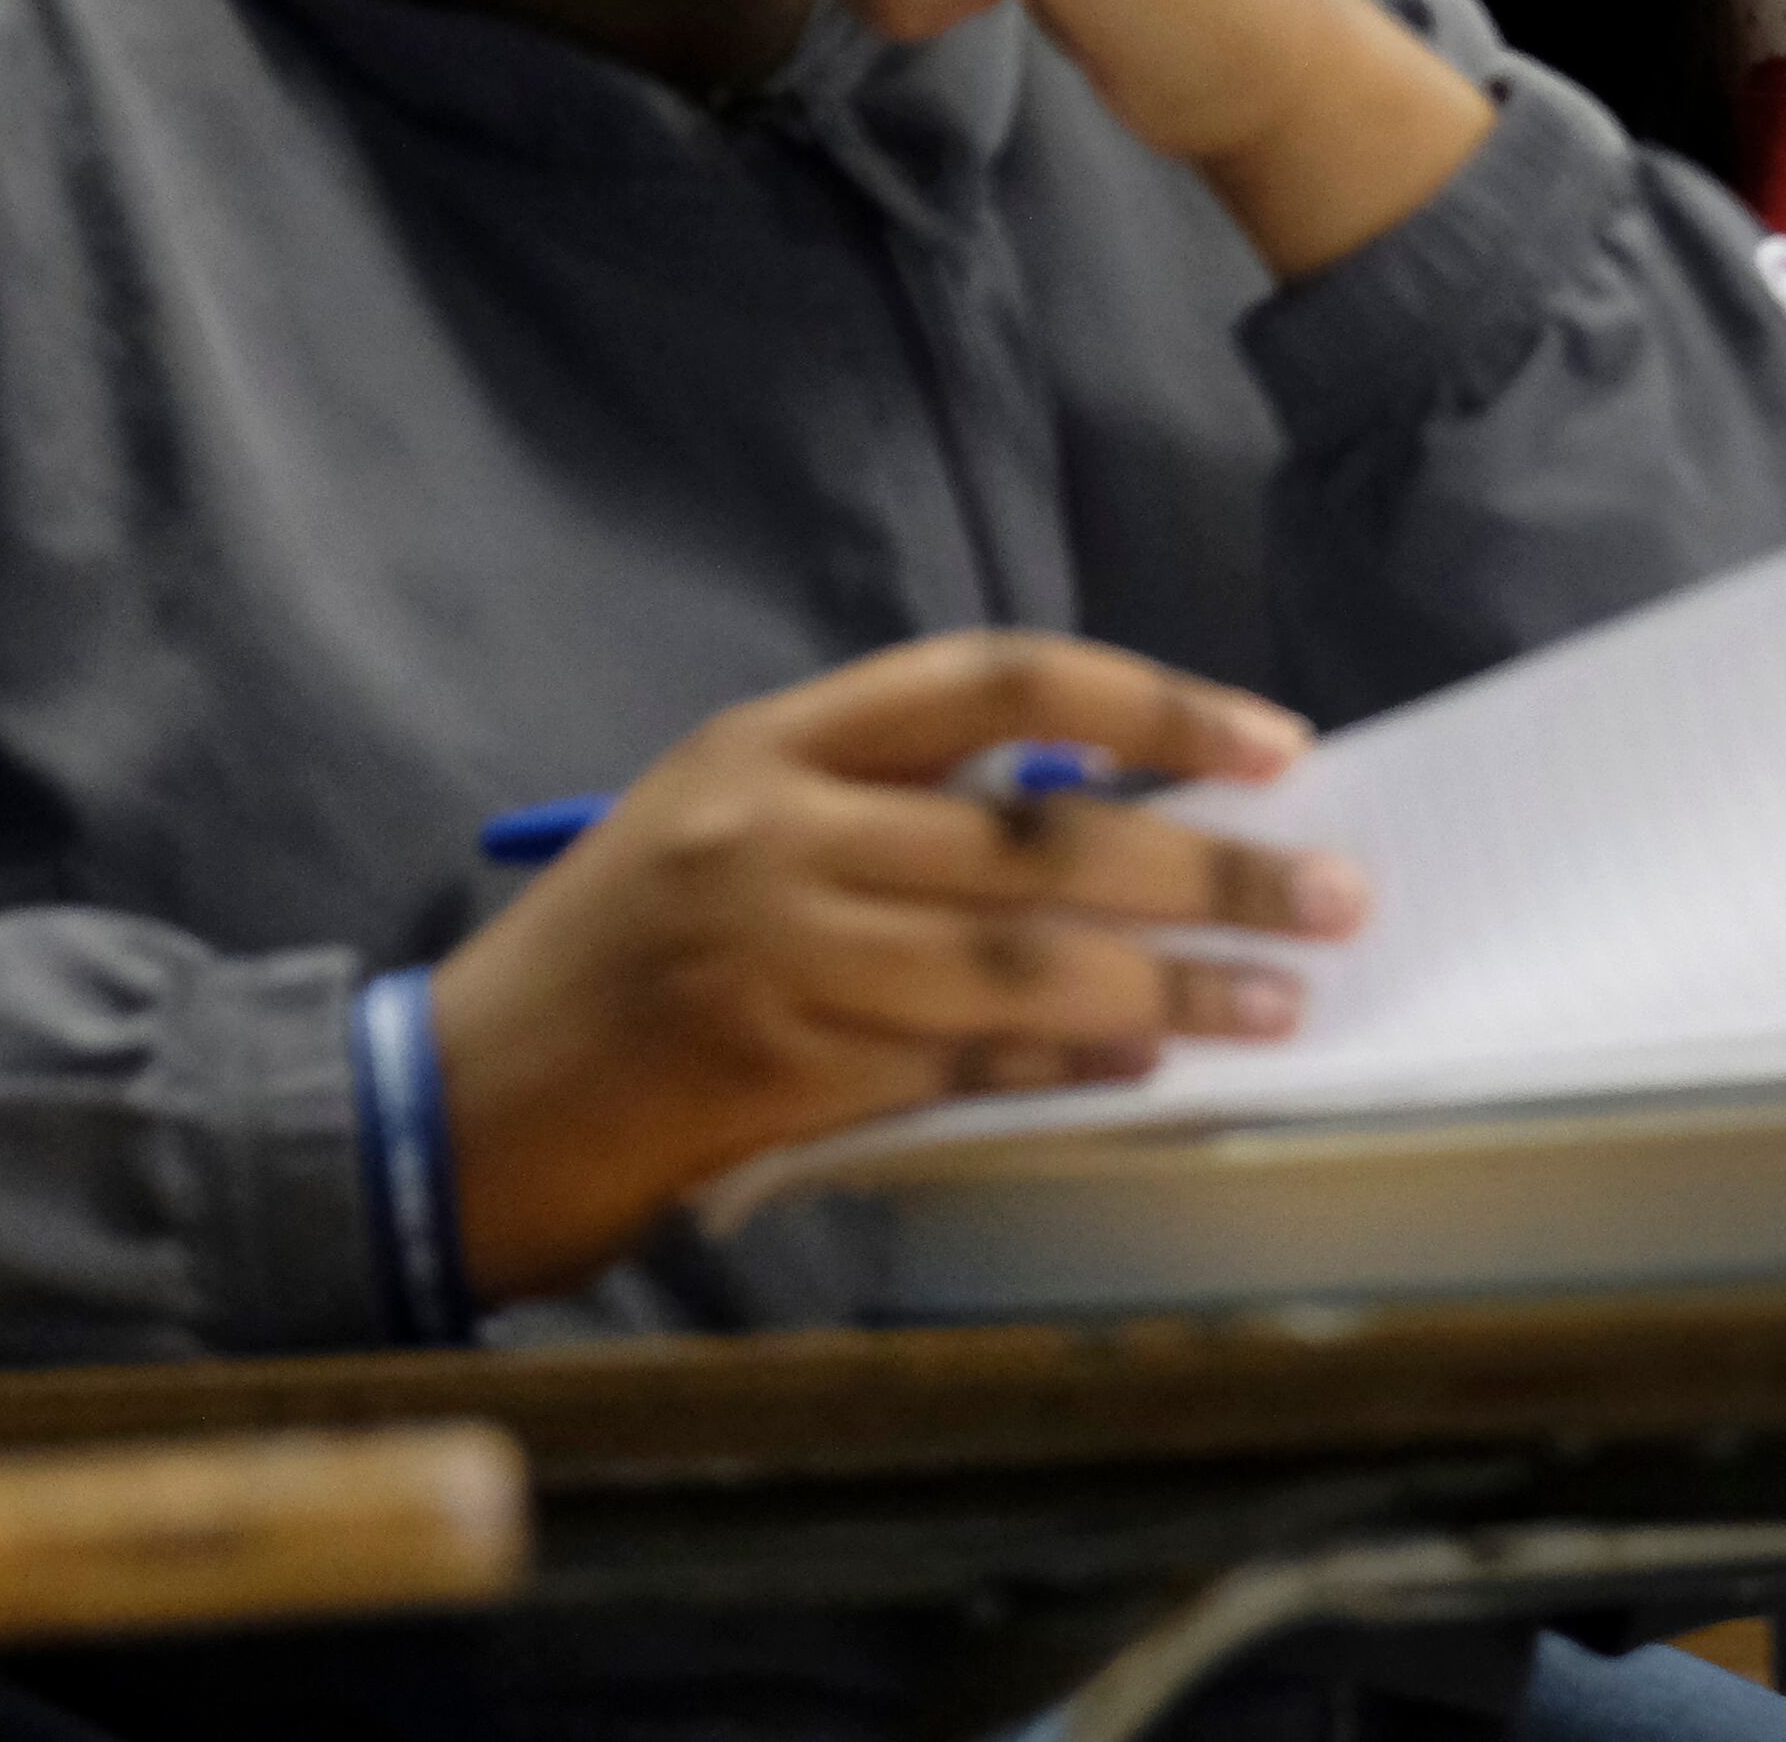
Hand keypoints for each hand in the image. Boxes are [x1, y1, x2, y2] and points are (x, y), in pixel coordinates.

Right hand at [431, 632, 1355, 1302]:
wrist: (448, 1103)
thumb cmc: (618, 954)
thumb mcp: (728, 819)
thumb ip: (893, 802)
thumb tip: (1108, 809)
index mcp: (774, 741)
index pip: (998, 681)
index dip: (1151, 704)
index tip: (1275, 745)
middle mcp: (778, 832)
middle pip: (1042, 831)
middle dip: (1210, 864)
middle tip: (1337, 891)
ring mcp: (775, 956)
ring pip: (1023, 961)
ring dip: (1173, 985)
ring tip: (1283, 998)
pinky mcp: (776, 1077)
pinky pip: (961, 1068)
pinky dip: (1067, 1069)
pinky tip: (1151, 1065)